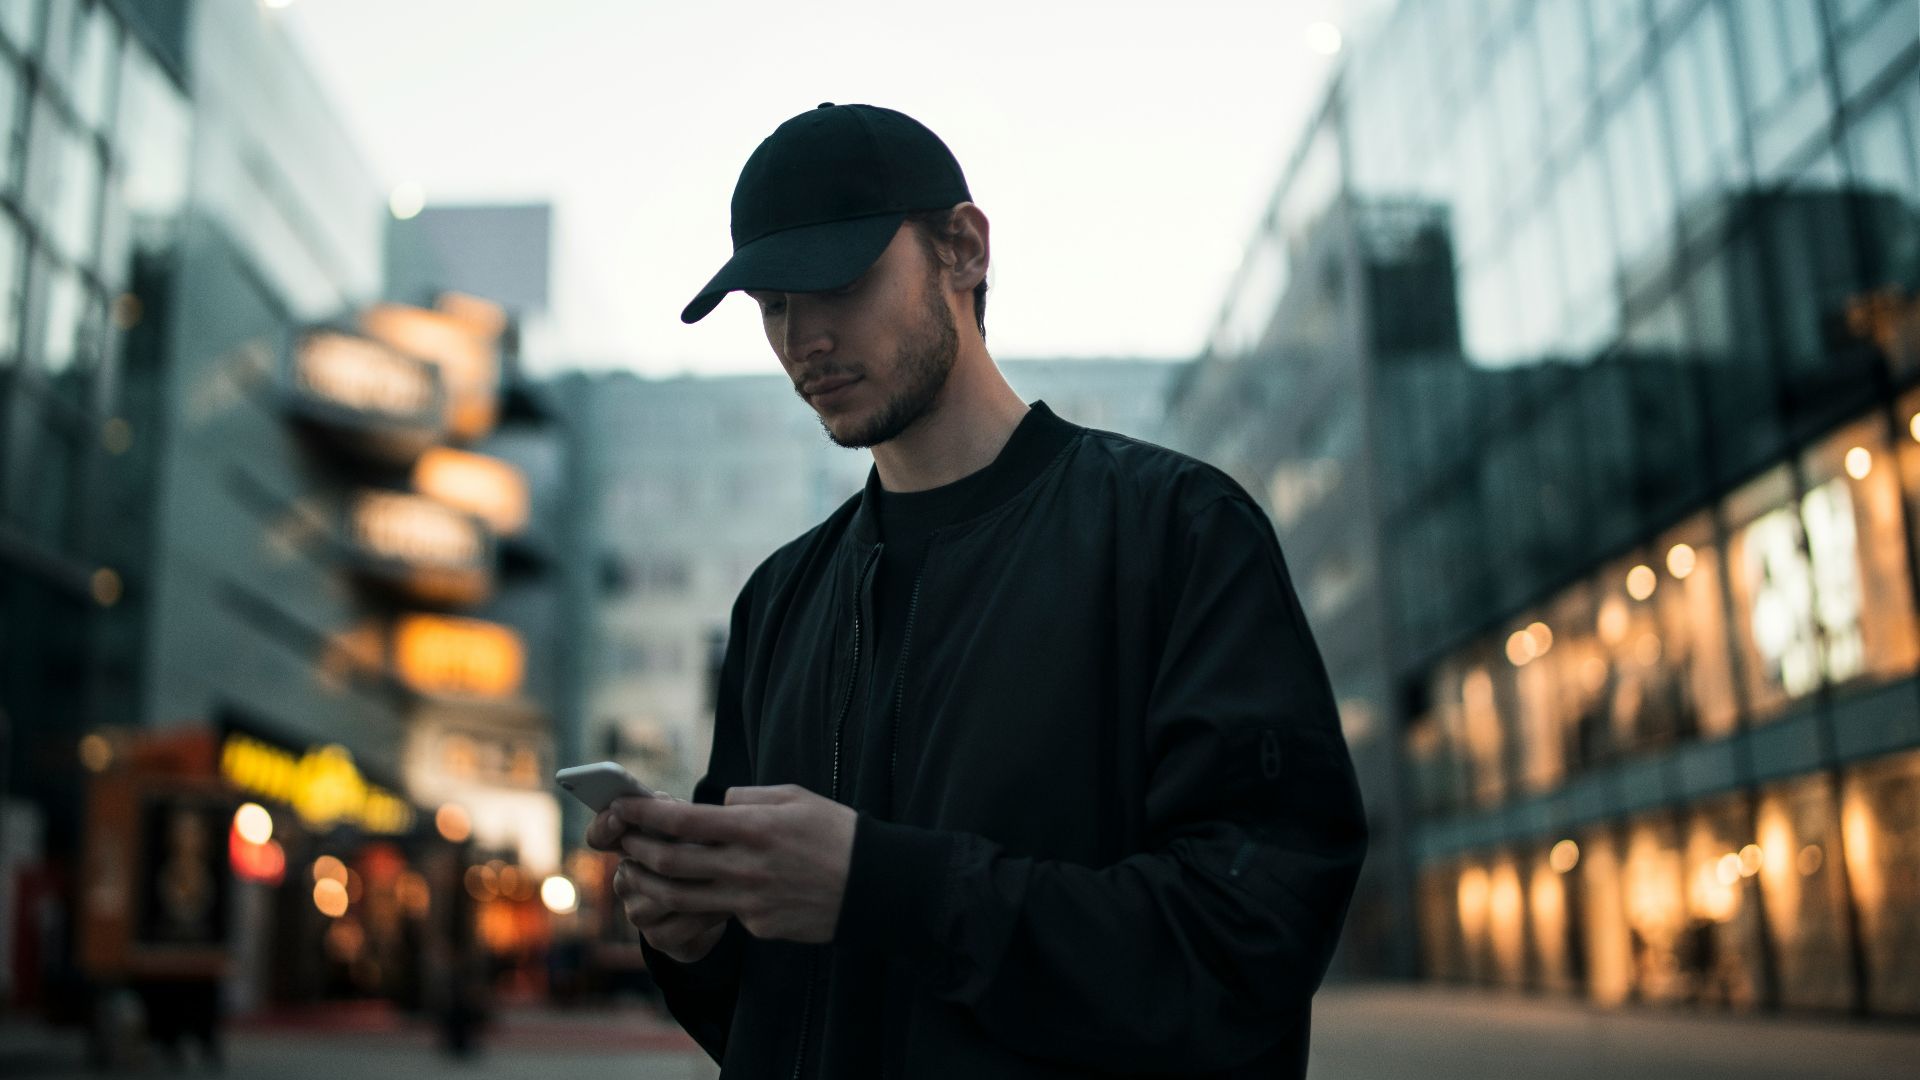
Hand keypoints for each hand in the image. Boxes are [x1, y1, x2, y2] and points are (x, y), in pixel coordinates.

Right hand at [585, 793, 729, 963]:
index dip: (604, 826)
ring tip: (724, 876)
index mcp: (627, 846)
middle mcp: (625, 880)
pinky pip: (680, 924)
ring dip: (696, 887)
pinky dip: (706, 913)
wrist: (718, 905)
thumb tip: (662, 803)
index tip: (619, 817)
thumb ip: (672, 813)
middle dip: (674, 855)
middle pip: (638, 868)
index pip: (599, 836)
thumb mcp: (690, 826)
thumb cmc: (702, 851)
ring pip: (661, 896)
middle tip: (705, 847)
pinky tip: (725, 904)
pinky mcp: (658, 938)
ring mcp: (638, 912)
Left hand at [610, 784, 857, 944]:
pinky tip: (704, 892)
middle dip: (637, 849)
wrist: (875, 886)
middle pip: (671, 862)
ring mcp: (750, 902)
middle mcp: (745, 867)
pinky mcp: (758, 926)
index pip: (682, 821)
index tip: (621, 806)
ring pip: (682, 898)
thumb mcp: (795, 798)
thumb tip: (717, 806)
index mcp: (753, 828)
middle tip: (622, 841)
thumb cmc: (836, 833)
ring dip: (651, 885)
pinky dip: (705, 902)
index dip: (644, 814)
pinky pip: (721, 913)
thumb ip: (749, 799)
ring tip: (637, 873)